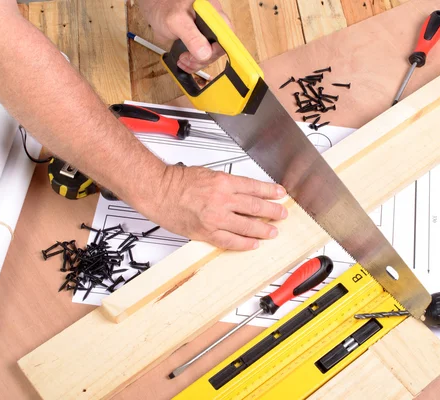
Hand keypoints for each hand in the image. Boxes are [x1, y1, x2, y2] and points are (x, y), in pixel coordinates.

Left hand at [140, 0, 228, 72]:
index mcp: (212, 13)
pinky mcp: (202, 41)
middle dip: (204, 58)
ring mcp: (208, 33)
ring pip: (212, 54)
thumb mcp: (176, 21)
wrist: (157, 9)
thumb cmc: (166, 8)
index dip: (218, 49)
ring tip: (184, 60)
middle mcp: (213, 23)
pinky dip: (195, 63)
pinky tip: (186, 62)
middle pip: (220, 47)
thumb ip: (191, 36)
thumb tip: (205, 53)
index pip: (226, 35)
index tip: (206, 57)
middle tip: (188, 58)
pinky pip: (204, 56)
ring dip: (198, 62)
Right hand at [147, 164, 287, 249]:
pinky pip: (230, 241)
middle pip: (255, 207)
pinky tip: (253, 244)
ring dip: (262, 229)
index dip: (270, 192)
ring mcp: (215, 218)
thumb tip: (244, 191)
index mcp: (223, 182)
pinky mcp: (206, 232)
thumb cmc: (177, 181)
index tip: (280, 194)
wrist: (158, 191)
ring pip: (246, 226)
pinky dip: (244, 243)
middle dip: (272, 211)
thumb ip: (226, 183)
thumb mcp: (208, 174)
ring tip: (272, 231)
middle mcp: (221, 199)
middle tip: (281, 214)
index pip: (254, 187)